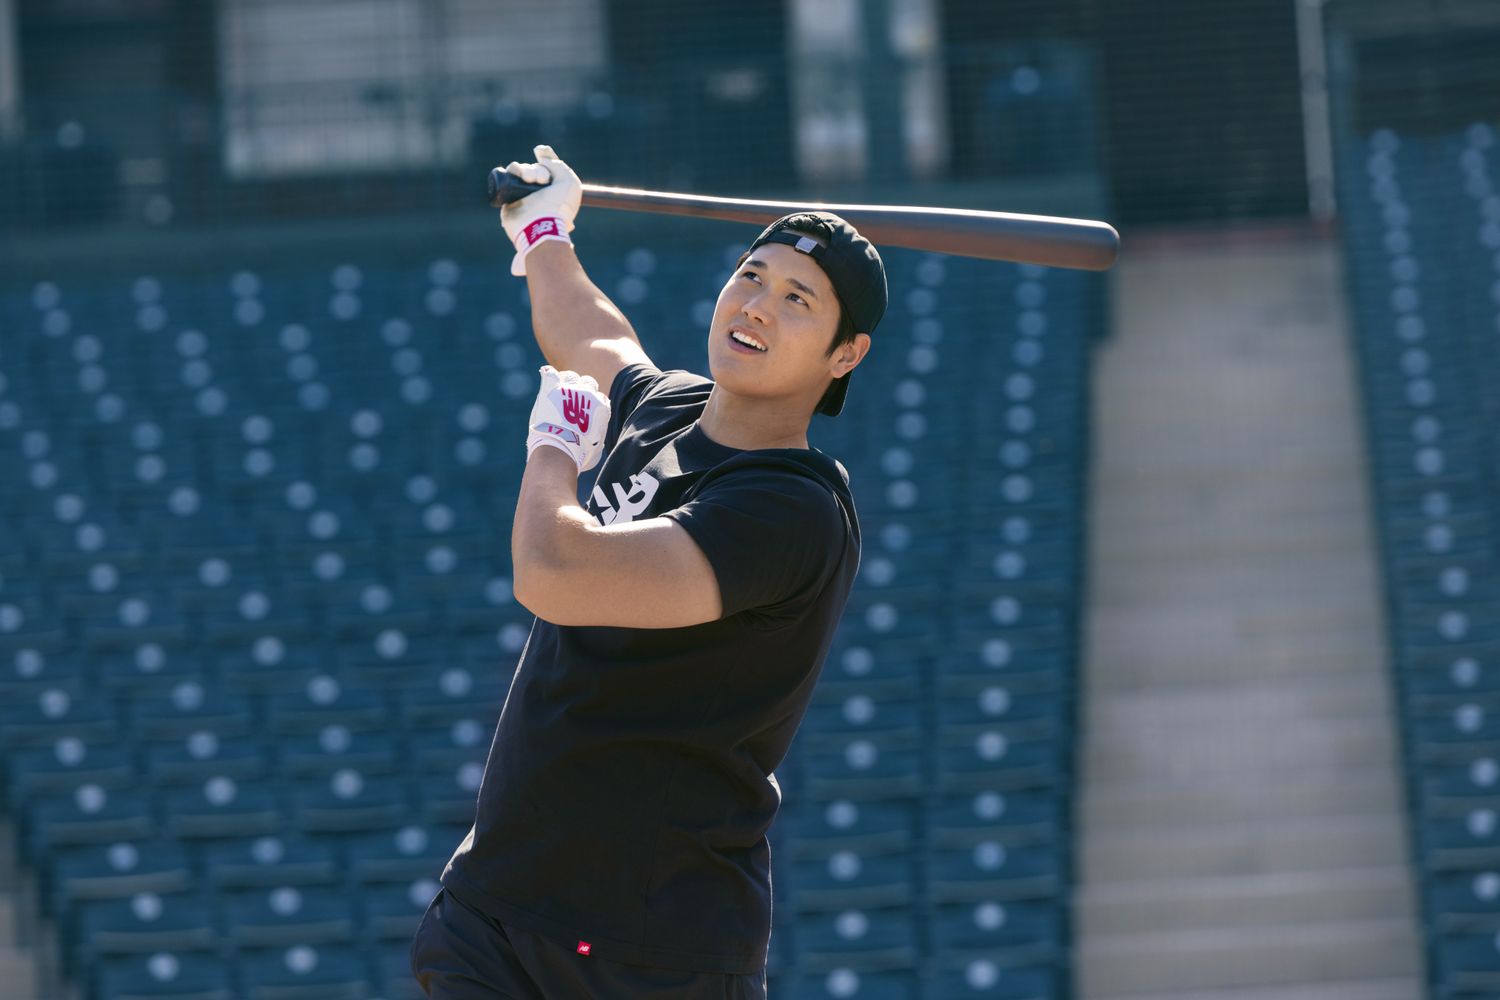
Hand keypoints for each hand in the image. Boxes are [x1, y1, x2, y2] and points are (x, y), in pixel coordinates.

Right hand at [500, 144, 582, 276]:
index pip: (550, 169)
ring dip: (527, 171)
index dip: (546, 158)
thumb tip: (541, 157)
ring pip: (521, 171)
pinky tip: (519, 176)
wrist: (540, 224)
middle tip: (542, 181)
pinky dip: (513, 171)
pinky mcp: (508, 197)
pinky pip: (507, 176)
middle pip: (536, 169)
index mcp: (556, 191)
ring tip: (529, 180)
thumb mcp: (569, 182)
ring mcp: (523, 195)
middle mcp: (540, 193)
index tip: (540, 150)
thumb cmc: (558, 205)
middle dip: (538, 171)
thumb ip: (558, 165)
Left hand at [526, 365, 610, 472]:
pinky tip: (546, 380)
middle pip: (588, 382)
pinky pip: (550, 373)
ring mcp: (570, 388)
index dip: (591, 404)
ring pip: (570, 375)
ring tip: (557, 392)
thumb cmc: (578, 455)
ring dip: (565, 382)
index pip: (599, 398)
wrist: (559, 450)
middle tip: (570, 401)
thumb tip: (596, 439)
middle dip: (581, 390)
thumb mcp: (597, 448)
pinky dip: (548, 376)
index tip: (583, 412)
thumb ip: (597, 436)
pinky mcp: (551, 387)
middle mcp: (588, 394)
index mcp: (601, 407)